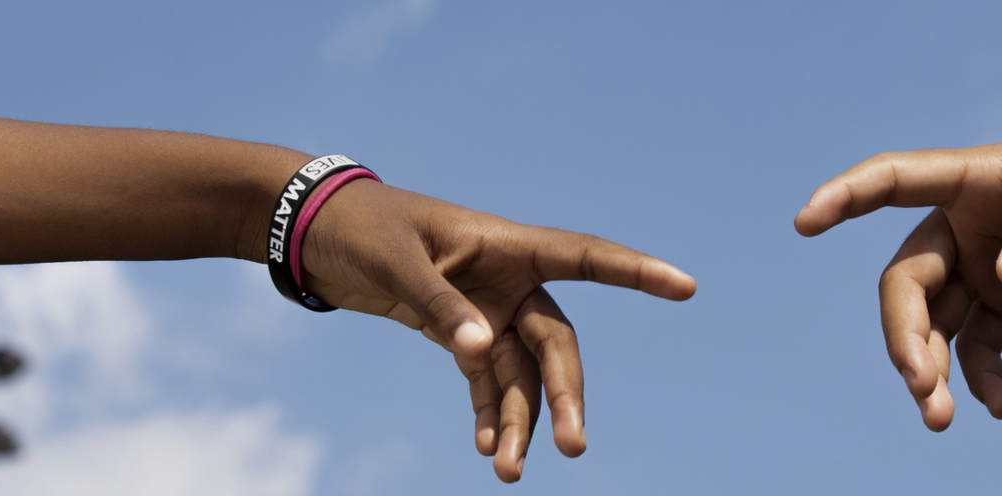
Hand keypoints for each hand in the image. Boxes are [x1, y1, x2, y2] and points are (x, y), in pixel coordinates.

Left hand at [297, 180, 695, 481]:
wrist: (317, 232)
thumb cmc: (361, 227)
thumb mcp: (397, 261)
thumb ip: (440, 305)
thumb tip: (481, 351)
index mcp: (507, 245)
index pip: (585, 257)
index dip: (635, 272)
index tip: (684, 287)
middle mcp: (509, 279)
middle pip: (555, 342)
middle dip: (564, 395)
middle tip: (573, 447)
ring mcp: (488, 309)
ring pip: (522, 373)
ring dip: (521, 420)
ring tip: (510, 471)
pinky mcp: (460, 333)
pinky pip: (487, 381)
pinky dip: (490, 414)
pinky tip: (489, 448)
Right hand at [794, 108, 1001, 429]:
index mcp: (970, 180)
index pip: (891, 180)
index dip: (846, 197)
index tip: (805, 222)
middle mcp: (963, 224)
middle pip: (908, 284)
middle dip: (906, 337)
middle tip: (920, 387)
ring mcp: (983, 263)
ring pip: (935, 324)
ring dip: (932, 371)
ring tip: (941, 420)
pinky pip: (979, 344)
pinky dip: (983, 377)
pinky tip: (999, 407)